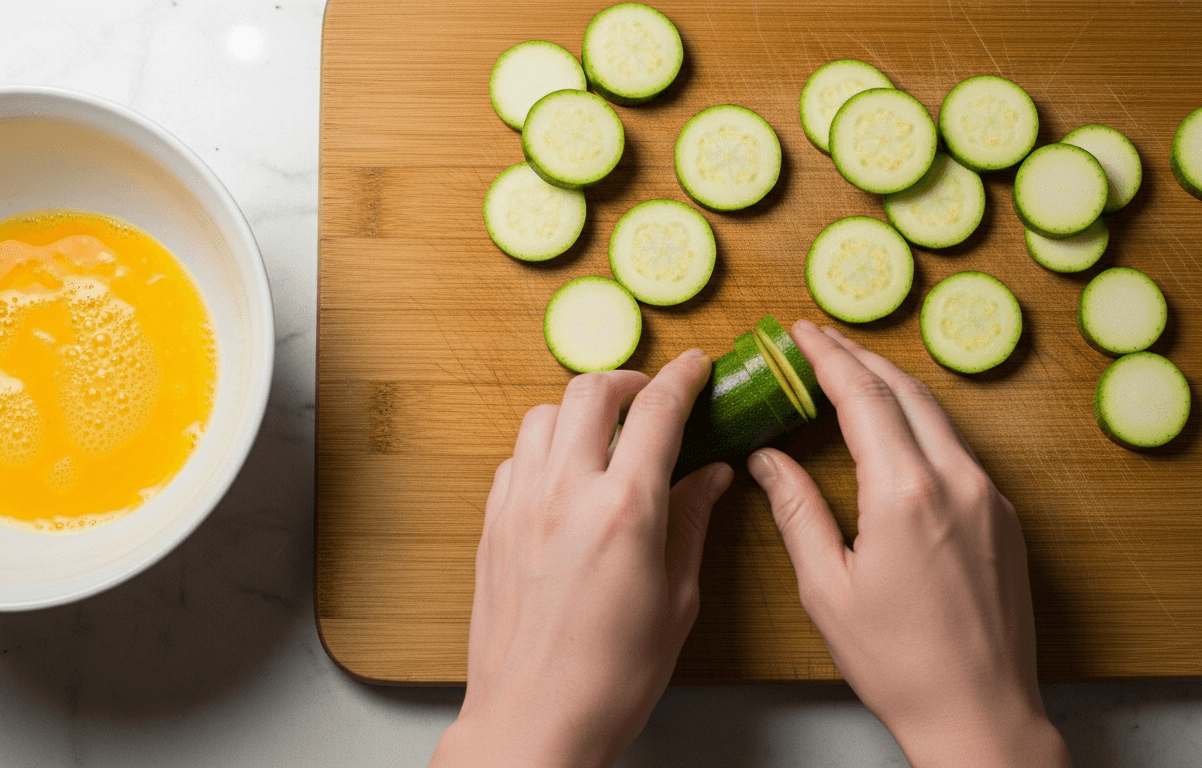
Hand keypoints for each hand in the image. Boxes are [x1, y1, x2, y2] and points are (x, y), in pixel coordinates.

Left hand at [429, 349, 733, 767]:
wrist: (532, 720)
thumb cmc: (611, 677)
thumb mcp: (675, 601)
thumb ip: (690, 524)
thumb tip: (710, 477)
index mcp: (625, 510)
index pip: (657, 412)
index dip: (683, 378)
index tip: (697, 367)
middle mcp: (565, 493)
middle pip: (590, 391)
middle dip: (628, 380)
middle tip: (651, 397)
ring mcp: (520, 505)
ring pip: (543, 415)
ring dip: (579, 410)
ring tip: (605, 434)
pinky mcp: (491, 524)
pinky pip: (515, 458)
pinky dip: (543, 449)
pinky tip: (564, 477)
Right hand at [748, 320, 1069, 767]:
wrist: (979, 712)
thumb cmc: (898, 662)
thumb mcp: (826, 588)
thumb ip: (796, 511)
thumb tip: (767, 460)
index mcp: (905, 494)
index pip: (863, 397)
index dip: (828, 358)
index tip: (801, 333)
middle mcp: (957, 482)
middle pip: (906, 391)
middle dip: (859, 357)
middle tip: (819, 341)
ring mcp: (989, 498)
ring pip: (937, 416)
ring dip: (891, 386)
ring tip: (850, 373)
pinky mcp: (1004, 518)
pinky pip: (957, 448)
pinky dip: (919, 422)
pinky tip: (894, 430)